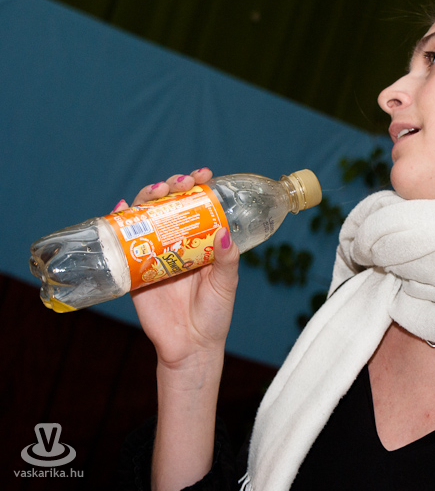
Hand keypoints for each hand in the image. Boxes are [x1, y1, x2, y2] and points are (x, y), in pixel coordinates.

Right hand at [115, 168, 239, 371]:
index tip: (204, 176)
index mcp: (200, 244)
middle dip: (172, 187)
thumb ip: (226, 259)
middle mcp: (176, 245)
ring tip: (156, 191)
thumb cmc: (214, 316)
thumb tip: (225, 230)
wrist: (190, 348)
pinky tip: (120, 208)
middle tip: (180, 182)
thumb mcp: (226, 284)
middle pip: (168, 206)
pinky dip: (118, 223)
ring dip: (147, 198)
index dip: (198, 189)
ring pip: (145, 218)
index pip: (197, 207)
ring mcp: (153, 256)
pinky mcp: (134, 272)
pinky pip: (123, 244)